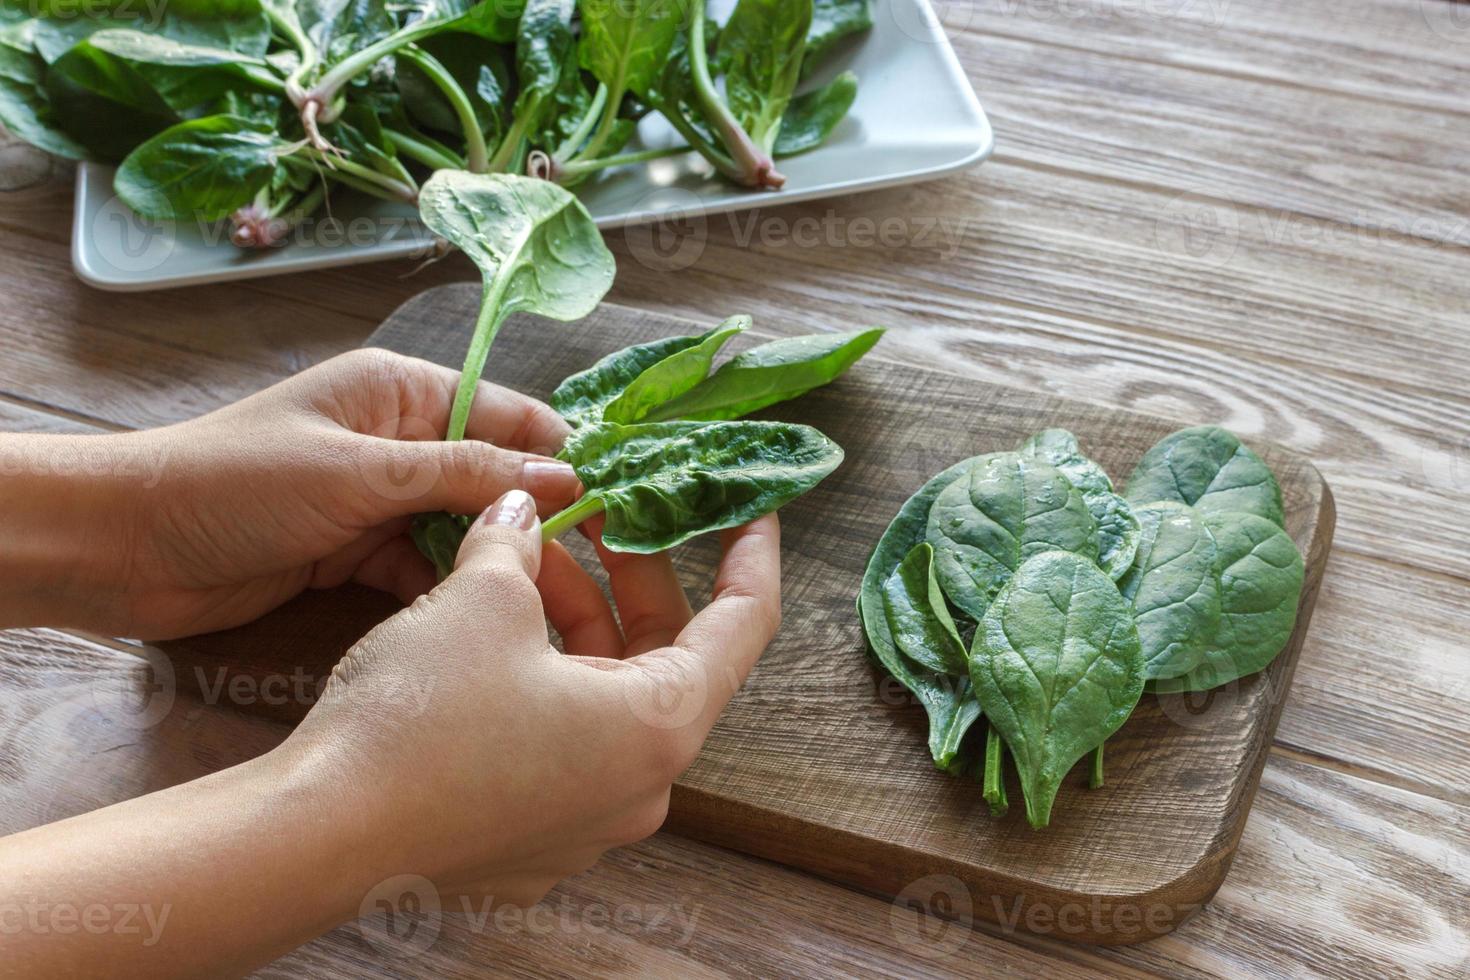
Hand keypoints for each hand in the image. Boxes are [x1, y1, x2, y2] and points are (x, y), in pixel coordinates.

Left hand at [8, 349, 581, 638]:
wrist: (123, 547)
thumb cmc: (237, 484)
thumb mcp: (360, 472)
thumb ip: (462, 475)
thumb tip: (564, 479)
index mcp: (401, 391)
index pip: (508, 416)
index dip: (563, 457)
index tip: (620, 503)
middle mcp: (398, 438)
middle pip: (492, 476)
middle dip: (539, 518)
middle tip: (598, 572)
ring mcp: (377, 498)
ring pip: (462, 527)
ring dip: (496, 560)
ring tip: (558, 604)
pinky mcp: (355, 552)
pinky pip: (422, 567)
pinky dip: (450, 588)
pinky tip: (487, 619)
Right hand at [285, 491, 781, 907]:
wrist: (314, 841)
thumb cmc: (418, 721)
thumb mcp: (481, 600)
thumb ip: (517, 545)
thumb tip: (518, 514)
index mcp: (658, 727)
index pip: (742, 626)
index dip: (749, 556)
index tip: (750, 508)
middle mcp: (638, 786)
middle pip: (663, 656)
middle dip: (630, 574)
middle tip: (600, 509)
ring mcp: (582, 821)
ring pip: (602, 695)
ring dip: (571, 619)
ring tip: (519, 555)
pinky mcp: (526, 838)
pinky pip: (559, 740)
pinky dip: (541, 676)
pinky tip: (488, 626)